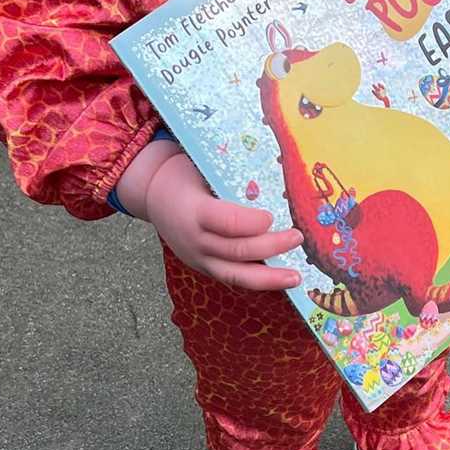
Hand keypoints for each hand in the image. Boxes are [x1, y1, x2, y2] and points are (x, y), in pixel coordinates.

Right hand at [120, 146, 303, 291]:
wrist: (153, 194)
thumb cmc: (184, 175)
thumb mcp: (202, 168)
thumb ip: (231, 179)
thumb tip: (273, 179)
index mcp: (195, 211)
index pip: (227, 223)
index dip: (252, 223)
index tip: (271, 216)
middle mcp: (195, 240)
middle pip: (237, 250)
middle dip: (271, 247)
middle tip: (296, 237)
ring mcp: (198, 258)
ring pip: (235, 274)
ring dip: (268, 278)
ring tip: (295, 277)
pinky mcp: (203, 267)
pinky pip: (231, 278)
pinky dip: (255, 282)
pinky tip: (277, 281)